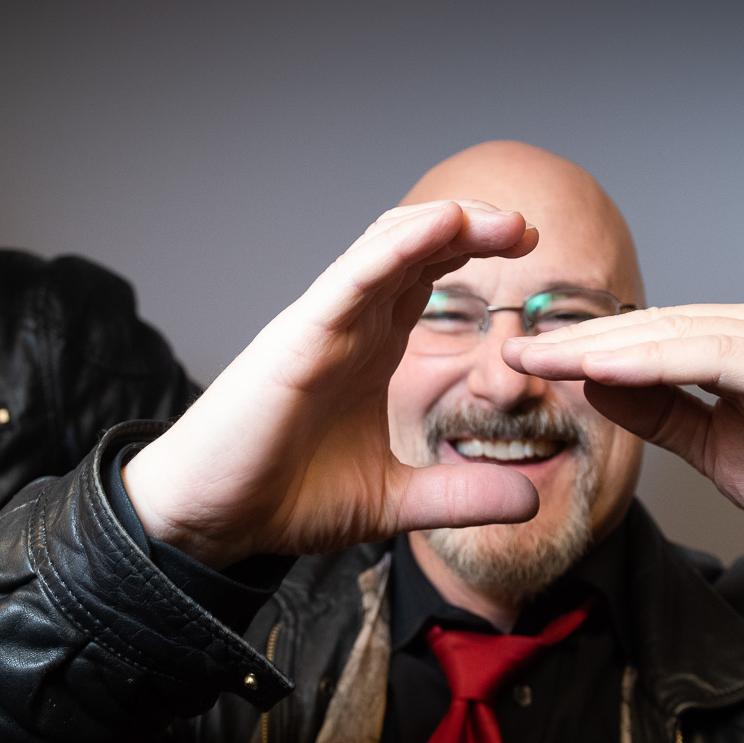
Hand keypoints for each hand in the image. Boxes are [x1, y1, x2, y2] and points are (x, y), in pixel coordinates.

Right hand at [124, 202, 540, 567]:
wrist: (212, 521)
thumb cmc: (284, 497)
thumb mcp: (395, 501)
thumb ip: (460, 497)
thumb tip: (530, 502)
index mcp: (370, 348)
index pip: (427, 277)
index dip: (475, 252)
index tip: (532, 248)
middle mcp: (348, 324)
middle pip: (415, 247)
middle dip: (474, 227)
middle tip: (529, 229)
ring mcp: (323, 324)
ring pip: (387, 245)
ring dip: (447, 223)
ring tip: (502, 221)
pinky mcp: (298, 338)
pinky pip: (353, 276)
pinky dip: (400, 246)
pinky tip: (445, 226)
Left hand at [503, 298, 743, 560]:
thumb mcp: (720, 450)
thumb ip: (664, 413)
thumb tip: (598, 384)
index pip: (653, 337)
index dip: (587, 349)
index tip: (526, 362)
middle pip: (656, 326)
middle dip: (580, 341)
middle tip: (511, 351)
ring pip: (676, 333)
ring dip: (602, 346)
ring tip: (541, 357)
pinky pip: (712, 357)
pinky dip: (653, 361)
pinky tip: (603, 367)